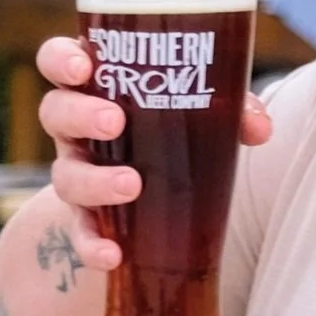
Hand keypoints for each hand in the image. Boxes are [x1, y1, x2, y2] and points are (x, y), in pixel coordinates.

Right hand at [35, 35, 271, 269]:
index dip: (60, 60)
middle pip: (55, 113)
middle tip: (114, 122)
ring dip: (94, 180)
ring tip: (131, 184)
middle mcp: (76, 129)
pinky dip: (92, 244)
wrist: (160, 196)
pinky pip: (80, 232)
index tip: (80, 68)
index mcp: (96, 88)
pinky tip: (113, 255)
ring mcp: (77, 173)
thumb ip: (231, 109)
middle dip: (79, 115)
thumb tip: (260, 128)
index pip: (58, 61)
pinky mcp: (86, 218)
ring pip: (64, 175)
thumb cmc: (176, 132)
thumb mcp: (203, 112)